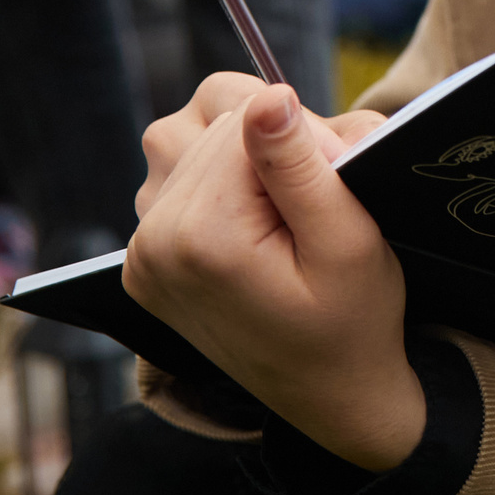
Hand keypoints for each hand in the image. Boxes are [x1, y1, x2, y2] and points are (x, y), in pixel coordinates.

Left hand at [127, 81, 420, 469]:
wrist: (331, 396)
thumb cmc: (354, 321)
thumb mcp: (348, 241)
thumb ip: (301, 166)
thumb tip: (267, 98)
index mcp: (200, 237)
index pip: (247, 116)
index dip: (307, 135)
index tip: (339, 182)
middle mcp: (152, 242)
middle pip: (215, 123)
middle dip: (276, 144)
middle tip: (319, 204)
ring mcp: (140, 254)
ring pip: (189, 138)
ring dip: (239, 156)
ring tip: (279, 210)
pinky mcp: (142, 260)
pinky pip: (176, 177)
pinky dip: (217, 185)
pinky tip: (250, 228)